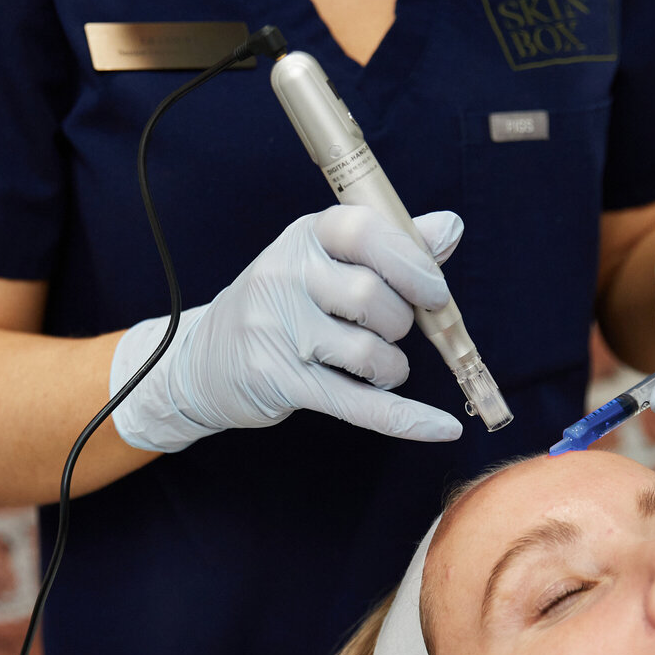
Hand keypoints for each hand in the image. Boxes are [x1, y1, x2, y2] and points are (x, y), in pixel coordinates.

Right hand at [110, 206, 465, 451]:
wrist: (204, 361)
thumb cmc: (283, 306)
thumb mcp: (325, 261)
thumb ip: (390, 244)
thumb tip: (450, 228)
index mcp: (305, 238)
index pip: (363, 231)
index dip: (411, 260)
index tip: (434, 290)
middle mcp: (285, 276)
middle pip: (372, 298)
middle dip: (400, 324)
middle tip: (387, 332)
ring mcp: (277, 331)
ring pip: (368, 353)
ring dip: (391, 369)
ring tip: (376, 368)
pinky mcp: (279, 381)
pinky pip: (358, 404)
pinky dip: (407, 418)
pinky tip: (441, 427)